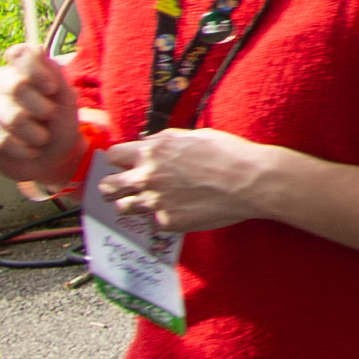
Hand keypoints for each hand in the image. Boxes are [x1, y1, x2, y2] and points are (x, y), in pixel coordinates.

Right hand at [0, 43, 79, 196]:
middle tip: (50, 117)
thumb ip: (55, 74)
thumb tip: (37, 49)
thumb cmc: (59, 123)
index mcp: (23, 71)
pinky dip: (21, 148)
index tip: (52, 88)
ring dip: (35, 133)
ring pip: (11, 116)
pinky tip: (29, 151)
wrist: (53, 157)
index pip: (20, 54)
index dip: (36, 69)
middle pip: (16, 86)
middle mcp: (1, 84)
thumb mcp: (66, 99)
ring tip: (41, 138)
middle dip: (41, 108)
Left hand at [93, 126, 299, 237]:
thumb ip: (164, 141)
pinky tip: (179, 210)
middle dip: (114, 186)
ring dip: (133, 203)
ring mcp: (155, 202)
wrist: (251, 181)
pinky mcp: (167, 222)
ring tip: (150, 201)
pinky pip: (153, 222)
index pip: (112, 156)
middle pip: (107, 186)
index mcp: (152, 152)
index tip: (127, 164)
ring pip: (122, 208)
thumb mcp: (193, 136)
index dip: (120, 160)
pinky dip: (162, 217)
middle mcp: (147, 177)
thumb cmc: (228, 153)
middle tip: (126, 187)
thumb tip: (148, 145)